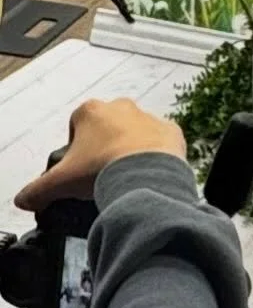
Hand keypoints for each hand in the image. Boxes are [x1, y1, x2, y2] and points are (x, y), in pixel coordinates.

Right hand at [15, 98, 186, 211]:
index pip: (76, 129)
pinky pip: (160, 144)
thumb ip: (36, 190)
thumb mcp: (59, 182)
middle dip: (103, 149)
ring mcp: (149, 117)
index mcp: (90, 111)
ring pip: (134, 135)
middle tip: (102, 174)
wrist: (146, 174)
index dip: (75, 152)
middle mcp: (121, 108)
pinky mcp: (171, 131)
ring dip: (130, 151)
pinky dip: (155, 157)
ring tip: (126, 177)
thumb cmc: (102, 169)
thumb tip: (26, 200)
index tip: (80, 170)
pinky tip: (148, 174)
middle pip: (106, 130)